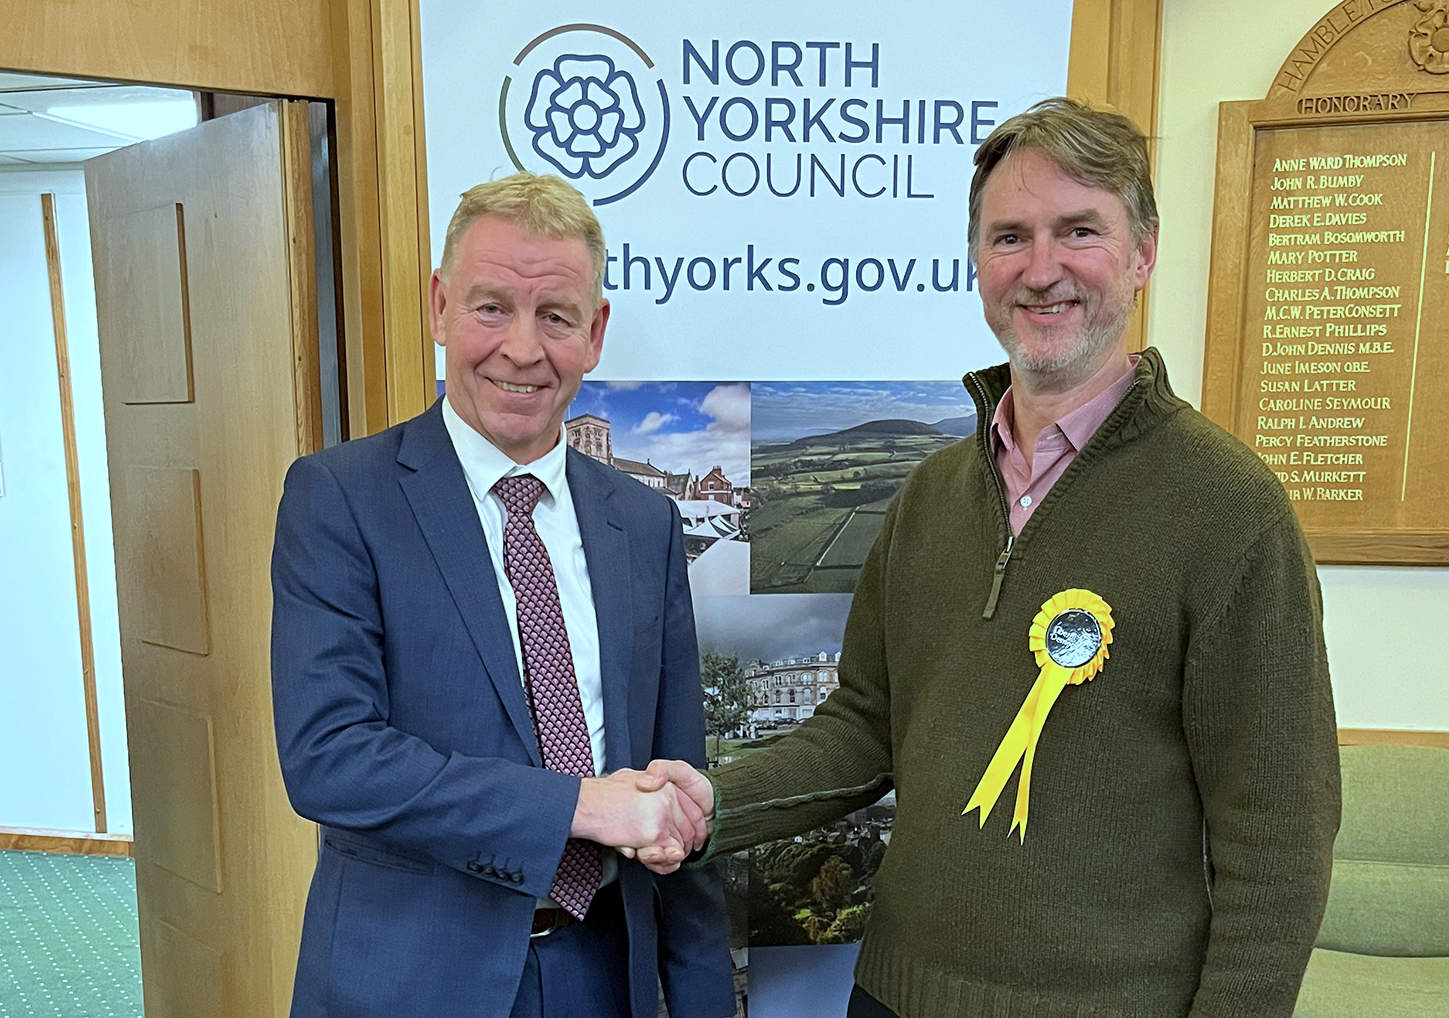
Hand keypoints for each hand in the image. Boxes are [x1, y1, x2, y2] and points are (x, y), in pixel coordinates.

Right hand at [571, 769, 707, 872]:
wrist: (587, 803)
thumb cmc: (603, 794)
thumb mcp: (633, 779)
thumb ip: (649, 788)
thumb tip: (656, 803)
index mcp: (667, 784)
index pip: (694, 810)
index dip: (693, 829)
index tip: (686, 840)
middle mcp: (669, 797)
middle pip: (690, 830)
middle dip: (679, 846)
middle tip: (666, 853)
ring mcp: (664, 814)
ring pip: (680, 844)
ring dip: (668, 856)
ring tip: (650, 854)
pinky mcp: (655, 832)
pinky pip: (668, 854)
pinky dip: (660, 862)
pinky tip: (645, 856)